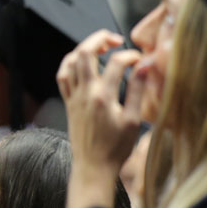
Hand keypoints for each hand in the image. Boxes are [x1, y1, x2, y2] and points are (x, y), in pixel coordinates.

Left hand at [58, 30, 148, 207]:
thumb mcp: (133, 121)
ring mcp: (74, 97)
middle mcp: (85, 93)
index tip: (141, 60)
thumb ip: (137, 92)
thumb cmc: (116, 149)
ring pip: (71, 61)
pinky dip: (70, 63)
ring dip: (85, 48)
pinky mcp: (69, 103)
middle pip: (86, 53)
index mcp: (103, 97)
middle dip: (100, 39)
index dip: (131, 56)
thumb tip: (143, 67)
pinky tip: (82, 63)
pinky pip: (63, 76)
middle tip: (116, 40)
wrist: (92, 168)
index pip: (116, 63)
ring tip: (100, 48)